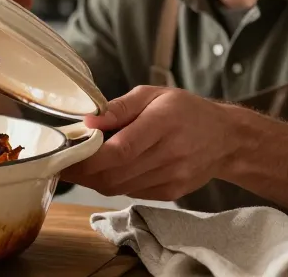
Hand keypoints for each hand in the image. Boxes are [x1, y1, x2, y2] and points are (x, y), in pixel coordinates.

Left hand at [60, 86, 239, 200]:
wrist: (227, 139)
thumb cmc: (185, 111)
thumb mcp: (152, 95)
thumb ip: (118, 107)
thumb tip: (88, 121)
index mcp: (163, 123)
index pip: (120, 150)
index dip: (88, 157)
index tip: (64, 154)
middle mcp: (169, 154)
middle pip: (114, 174)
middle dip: (82, 171)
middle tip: (60, 162)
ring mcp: (172, 177)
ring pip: (118, 187)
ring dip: (93, 179)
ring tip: (78, 165)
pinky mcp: (171, 193)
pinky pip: (130, 192)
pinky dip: (112, 183)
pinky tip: (107, 170)